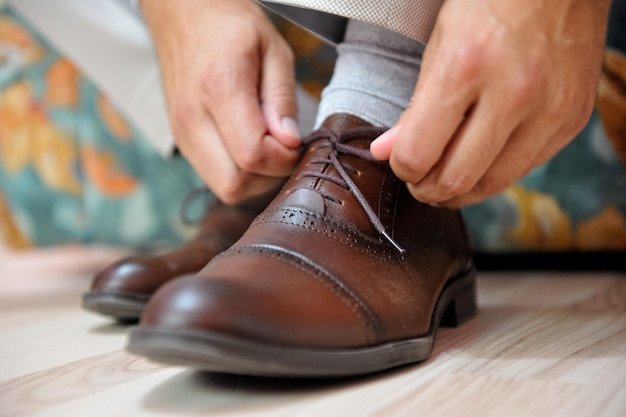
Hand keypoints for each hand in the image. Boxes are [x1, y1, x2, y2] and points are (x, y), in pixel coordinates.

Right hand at [141, 0, 300, 203]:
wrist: (182, 14)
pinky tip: (250, 146)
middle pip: (235, 184)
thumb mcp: (273, 49)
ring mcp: (182, 134)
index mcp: (219, 88)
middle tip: (284, 148)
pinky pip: (214, 177)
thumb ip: (282, 98)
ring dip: (255, 178)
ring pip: (224, 187)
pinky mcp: (181, 141)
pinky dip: (239, 172)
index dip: (283, 158)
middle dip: (269, 176)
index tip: (296, 141)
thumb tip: (290, 142)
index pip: (253, 155)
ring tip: (268, 145)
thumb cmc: (231, 26)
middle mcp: (193, 118)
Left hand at [371, 0, 610, 206]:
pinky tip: (482, 159)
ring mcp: (550, 108)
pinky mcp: (573, 118)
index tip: (401, 164)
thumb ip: (415, 106)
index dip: (403, 169)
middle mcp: (513, 92)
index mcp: (466, 66)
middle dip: (428, 190)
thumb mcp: (440, 44)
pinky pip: (525, 168)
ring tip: (446, 179)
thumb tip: (387, 151)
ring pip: (493, 184)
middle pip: (457, 178)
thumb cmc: (492, 3)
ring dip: (462, 190)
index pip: (419, 152)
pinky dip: (496, 172)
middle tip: (420, 183)